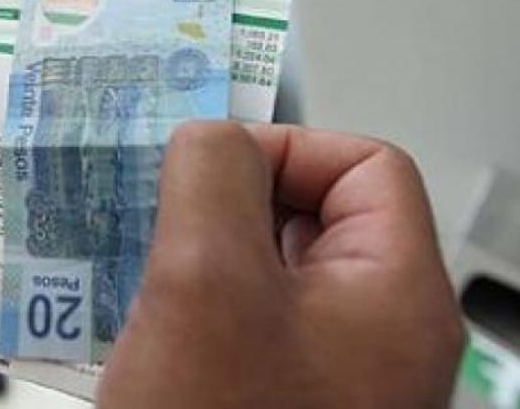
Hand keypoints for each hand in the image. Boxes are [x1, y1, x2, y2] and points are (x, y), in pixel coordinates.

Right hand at [98, 122, 463, 407]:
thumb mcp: (205, 280)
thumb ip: (212, 176)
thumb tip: (209, 136)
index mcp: (393, 295)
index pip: (366, 166)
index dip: (286, 146)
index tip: (208, 167)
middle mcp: (371, 332)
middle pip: (308, 213)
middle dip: (222, 197)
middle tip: (151, 205)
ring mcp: (322, 371)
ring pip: (261, 266)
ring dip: (191, 247)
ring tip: (125, 252)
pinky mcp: (271, 396)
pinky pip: (235, 318)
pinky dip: (183, 298)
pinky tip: (128, 307)